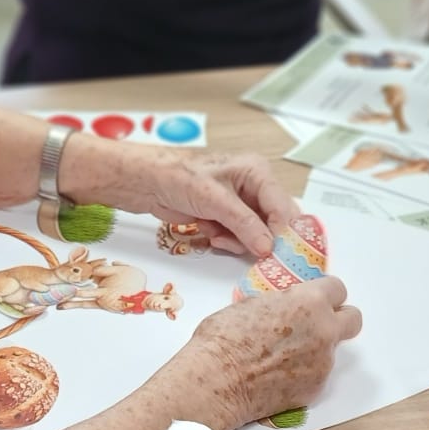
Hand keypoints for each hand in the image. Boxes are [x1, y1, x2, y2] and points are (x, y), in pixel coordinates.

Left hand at [61, 141, 297, 256]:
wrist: (144, 182)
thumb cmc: (178, 177)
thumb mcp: (215, 199)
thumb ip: (244, 224)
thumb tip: (268, 248)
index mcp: (258, 172)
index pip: (284, 207)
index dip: (283, 234)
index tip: (276, 257)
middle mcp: (254, 186)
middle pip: (274, 223)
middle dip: (257, 239)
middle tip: (242, 248)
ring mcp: (239, 203)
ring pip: (256, 234)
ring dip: (238, 241)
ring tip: (216, 235)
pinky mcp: (225, 216)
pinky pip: (238, 237)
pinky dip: (226, 241)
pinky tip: (210, 233)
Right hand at [183, 277, 363, 429]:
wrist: (216, 380)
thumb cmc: (224, 338)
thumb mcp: (253, 303)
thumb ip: (283, 304)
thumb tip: (287, 309)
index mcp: (310, 302)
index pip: (338, 289)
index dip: (324, 294)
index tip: (314, 299)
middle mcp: (324, 331)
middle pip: (353, 319)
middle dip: (339, 319)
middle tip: (316, 324)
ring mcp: (323, 363)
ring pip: (331, 350)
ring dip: (315, 349)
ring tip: (281, 356)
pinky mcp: (315, 389)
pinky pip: (317, 375)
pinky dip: (303, 373)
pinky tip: (277, 375)